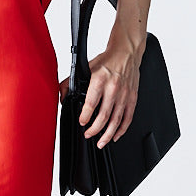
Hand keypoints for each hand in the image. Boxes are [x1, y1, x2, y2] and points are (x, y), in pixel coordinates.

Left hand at [59, 27, 143, 148]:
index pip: (91, 103)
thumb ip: (70, 82)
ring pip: (116, 120)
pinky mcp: (132, 97)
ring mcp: (124, 94)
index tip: (82, 122)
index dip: (85, 116)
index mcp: (100, 80)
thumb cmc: (107, 60)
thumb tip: (62, 96)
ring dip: (108, 133)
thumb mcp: (85, 67)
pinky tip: (115, 135)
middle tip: (88, 135)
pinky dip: (122, 129)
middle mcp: (113, 88)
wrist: (127, 53)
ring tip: (101, 142)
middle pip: (104, 115)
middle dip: (95, 129)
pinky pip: (128, 117)